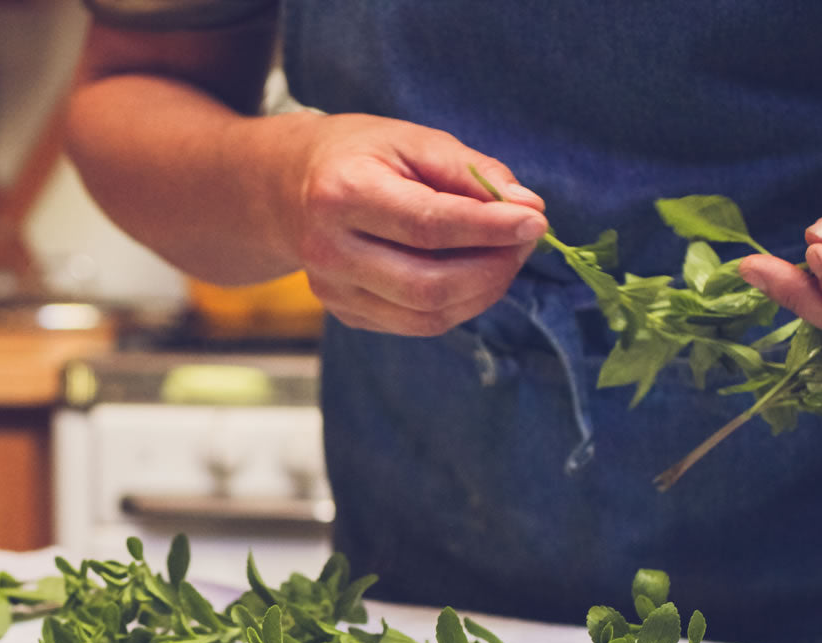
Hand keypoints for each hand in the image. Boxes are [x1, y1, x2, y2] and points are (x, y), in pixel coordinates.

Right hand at [280, 114, 546, 336]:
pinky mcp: (346, 313)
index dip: (488, 228)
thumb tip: (525, 206)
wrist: (287, 189)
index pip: (427, 225)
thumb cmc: (358, 155)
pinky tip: (472, 274)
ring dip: (482, 292)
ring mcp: (334, 291)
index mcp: (342, 194)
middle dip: (491, 268)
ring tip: (504, 257)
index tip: (535, 221)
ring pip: (426, 315)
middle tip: (524, 241)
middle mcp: (330, 251)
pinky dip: (458, 304)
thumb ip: (469, 171)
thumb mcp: (411, 139)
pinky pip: (416, 324)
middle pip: (428, 284)